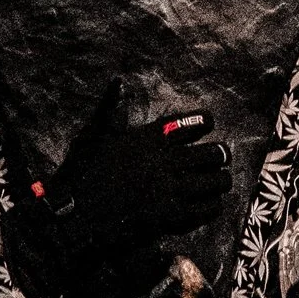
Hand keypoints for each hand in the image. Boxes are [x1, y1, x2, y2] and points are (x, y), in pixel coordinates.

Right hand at [3, 89, 228, 297]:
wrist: (75, 216)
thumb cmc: (83, 173)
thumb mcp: (96, 135)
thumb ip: (113, 109)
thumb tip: (118, 80)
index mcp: (149, 138)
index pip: (189, 123)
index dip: (204, 121)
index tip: (210, 123)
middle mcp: (164, 161)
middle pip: (211, 154)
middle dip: (221, 155)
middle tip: (223, 157)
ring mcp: (169, 190)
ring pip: (214, 183)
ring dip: (220, 182)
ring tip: (221, 182)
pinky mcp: (170, 217)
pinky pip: (206, 209)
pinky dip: (213, 206)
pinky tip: (210, 205)